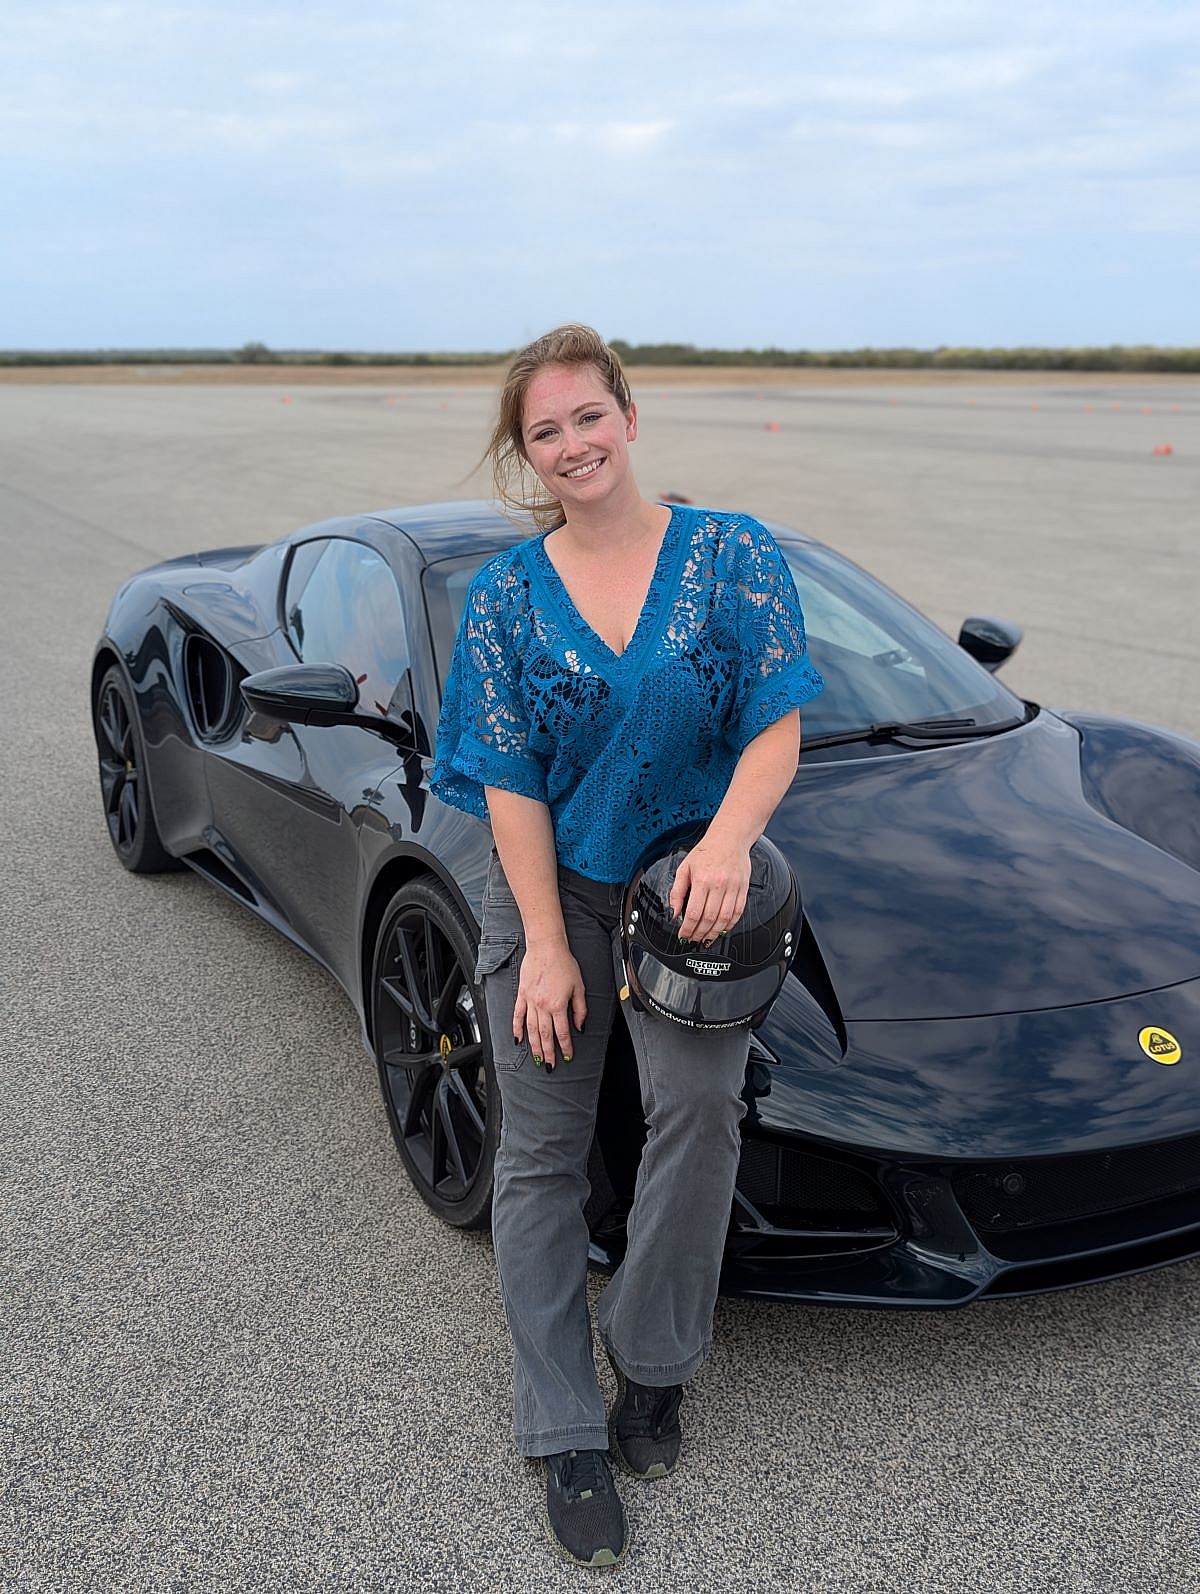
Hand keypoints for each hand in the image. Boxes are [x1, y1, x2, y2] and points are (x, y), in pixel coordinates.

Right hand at [513, 941, 586, 1068]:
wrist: (546, 947)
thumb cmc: (564, 963)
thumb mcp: (579, 986)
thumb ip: (580, 1008)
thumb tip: (580, 1026)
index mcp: (558, 1004)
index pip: (563, 1032)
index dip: (565, 1046)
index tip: (567, 1056)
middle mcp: (542, 1006)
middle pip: (545, 1035)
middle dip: (548, 1052)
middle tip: (550, 1065)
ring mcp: (530, 1001)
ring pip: (531, 1029)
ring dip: (534, 1046)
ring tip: (537, 1058)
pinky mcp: (522, 995)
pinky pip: (518, 1015)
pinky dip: (517, 1029)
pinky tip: (518, 1039)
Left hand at [669, 839, 750, 945]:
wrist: (730, 838)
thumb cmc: (707, 851)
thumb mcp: (684, 868)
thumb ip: (677, 891)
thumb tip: (674, 911)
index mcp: (702, 880)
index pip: (694, 912)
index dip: (688, 928)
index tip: (684, 934)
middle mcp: (719, 884)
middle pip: (709, 918)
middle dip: (700, 933)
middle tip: (694, 939)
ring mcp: (733, 887)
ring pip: (725, 918)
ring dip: (715, 933)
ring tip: (706, 939)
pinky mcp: (743, 888)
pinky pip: (738, 912)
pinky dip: (730, 924)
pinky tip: (722, 929)